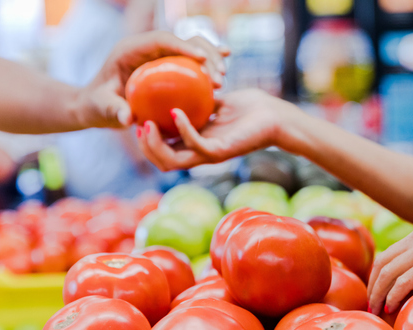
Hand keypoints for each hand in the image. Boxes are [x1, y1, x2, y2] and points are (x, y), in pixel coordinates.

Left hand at [76, 31, 229, 129]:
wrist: (98, 103)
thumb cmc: (98, 104)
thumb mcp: (102, 108)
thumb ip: (114, 110)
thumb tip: (128, 118)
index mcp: (131, 49)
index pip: (160, 40)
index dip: (183, 45)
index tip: (202, 59)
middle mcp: (149, 48)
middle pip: (182, 40)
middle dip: (204, 53)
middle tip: (220, 76)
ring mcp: (161, 56)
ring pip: (191, 47)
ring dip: (211, 59)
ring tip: (223, 78)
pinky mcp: (169, 66)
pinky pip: (192, 61)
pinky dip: (209, 63)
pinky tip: (226, 69)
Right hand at [137, 89, 297, 170]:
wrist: (275, 116)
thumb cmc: (250, 108)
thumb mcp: (217, 101)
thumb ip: (199, 99)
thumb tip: (182, 83)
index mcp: (197, 143)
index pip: (164, 150)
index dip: (146, 140)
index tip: (137, 119)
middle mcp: (200, 153)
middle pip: (162, 162)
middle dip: (144, 146)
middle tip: (137, 124)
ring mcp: (210, 154)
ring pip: (172, 162)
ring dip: (155, 144)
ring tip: (147, 124)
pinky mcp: (221, 151)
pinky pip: (195, 145)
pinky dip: (182, 129)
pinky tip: (176, 111)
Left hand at [367, 214, 412, 314]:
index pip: (394, 250)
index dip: (383, 271)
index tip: (380, 289)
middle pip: (383, 261)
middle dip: (373, 284)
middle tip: (371, 303)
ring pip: (387, 272)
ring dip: (377, 293)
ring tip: (375, 310)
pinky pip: (402, 282)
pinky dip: (391, 296)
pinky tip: (389, 308)